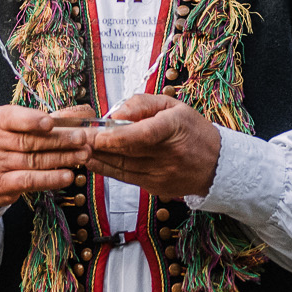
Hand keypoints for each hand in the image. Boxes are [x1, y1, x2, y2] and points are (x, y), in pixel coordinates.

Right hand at [0, 104, 95, 208]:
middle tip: (82, 139)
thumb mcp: (8, 128)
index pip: (11, 118)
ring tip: (83, 155)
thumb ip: (33, 124)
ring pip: (34, 161)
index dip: (32, 120)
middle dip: (60, 140)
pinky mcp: (2, 185)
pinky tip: (68, 176)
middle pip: (30, 141)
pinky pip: (30, 181)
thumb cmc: (1, 146)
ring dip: (62, 158)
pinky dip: (51, 179)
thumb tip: (70, 122)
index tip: (51, 122)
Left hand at [85, 94, 221, 198]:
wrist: (216, 166)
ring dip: (97, 158)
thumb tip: (115, 114)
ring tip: (77, 148)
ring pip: (123, 167)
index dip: (118, 136)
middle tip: (75, 137)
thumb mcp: (173, 106)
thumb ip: (143, 104)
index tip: (97, 135)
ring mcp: (162, 174)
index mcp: (175, 128)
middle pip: (128, 151)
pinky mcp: (155, 187)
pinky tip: (92, 161)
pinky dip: (107, 169)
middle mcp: (168, 154)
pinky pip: (126, 178)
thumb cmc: (193, 130)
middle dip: (98, 145)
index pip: (145, 134)